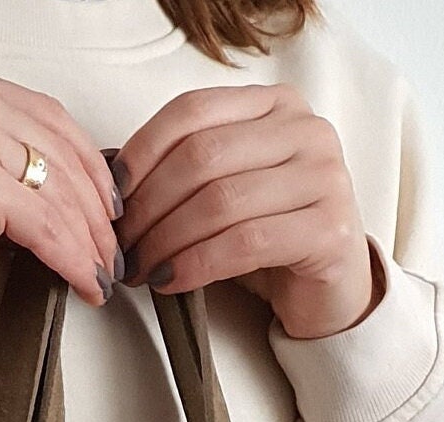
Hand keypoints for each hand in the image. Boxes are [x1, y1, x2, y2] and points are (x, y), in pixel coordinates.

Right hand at [0, 57, 119, 306]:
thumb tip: (57, 187)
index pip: (46, 115)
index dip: (87, 165)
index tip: (105, 204)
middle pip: (59, 150)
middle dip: (96, 209)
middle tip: (112, 248)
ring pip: (58, 190)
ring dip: (90, 240)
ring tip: (101, 273)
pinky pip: (45, 226)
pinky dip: (73, 258)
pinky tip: (84, 281)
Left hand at [113, 86, 379, 339]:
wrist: (329, 293)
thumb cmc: (270, 241)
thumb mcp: (228, 190)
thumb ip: (188, 170)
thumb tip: (112, 178)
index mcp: (276, 105)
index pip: (192, 112)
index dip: (142, 152)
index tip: (113, 197)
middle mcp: (307, 130)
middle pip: (202, 156)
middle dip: (150, 205)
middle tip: (122, 245)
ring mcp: (325, 177)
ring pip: (220, 201)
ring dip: (167, 240)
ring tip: (141, 268)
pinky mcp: (331, 229)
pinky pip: (245, 242)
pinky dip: (198, 263)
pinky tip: (171, 280)